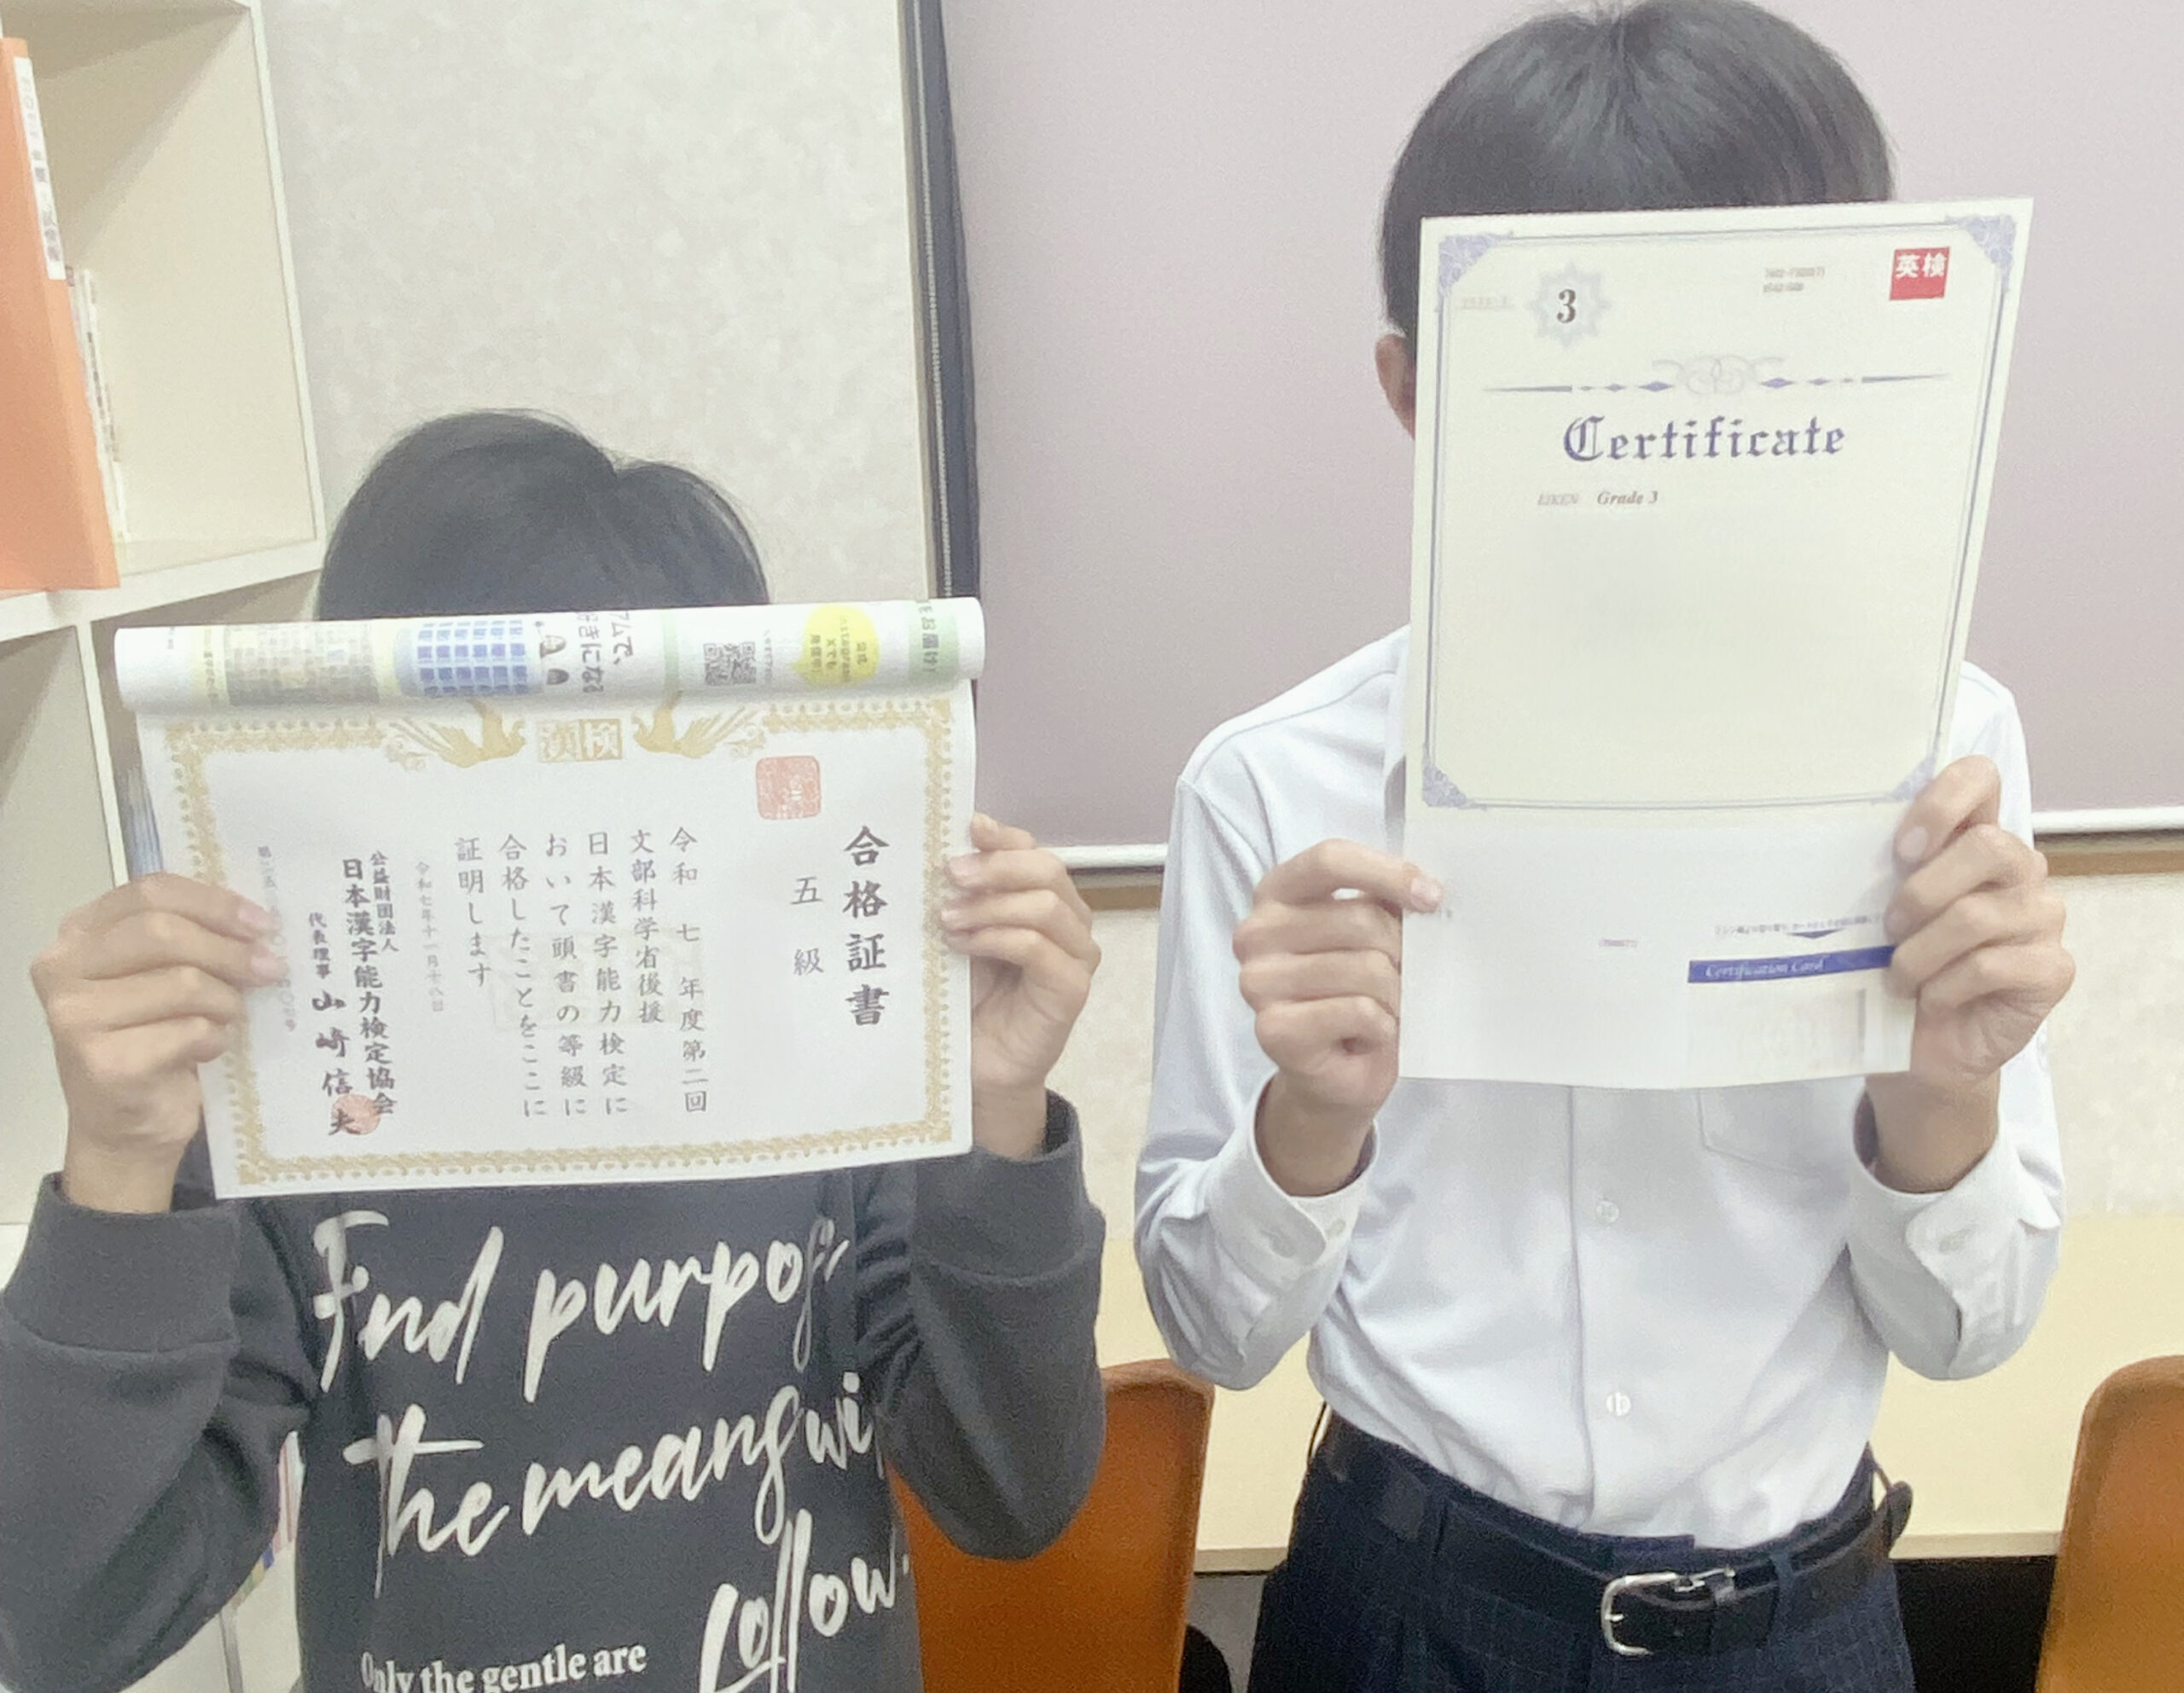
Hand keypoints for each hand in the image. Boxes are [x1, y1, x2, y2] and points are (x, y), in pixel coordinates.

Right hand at [30, 873, 285, 1212]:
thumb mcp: (162, 976)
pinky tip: (208, 1049)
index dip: (214, 902)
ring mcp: (75, 1017)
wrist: (126, 1126)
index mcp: (80, 933)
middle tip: (271, 968)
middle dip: (230, 950)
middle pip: (164, 932)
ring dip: (225, 1001)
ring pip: (183, 983)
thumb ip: (190, 939)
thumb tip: (259, 922)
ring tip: (228, 1017)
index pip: (150, 891)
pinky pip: (189, 1031)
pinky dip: (214, 1039)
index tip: (262, 922)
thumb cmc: (151, 1040)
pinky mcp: (103, 1063)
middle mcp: (63, 968)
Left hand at [941, 816, 1100, 1158]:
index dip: (1002, 837)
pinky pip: (1038, 947)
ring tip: (946, 918)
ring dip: (989, 906)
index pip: (1034, 852)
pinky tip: (963, 943)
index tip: (965, 827)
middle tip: (950, 873)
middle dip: (996, 866)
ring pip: (1044, 905)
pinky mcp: (1072, 989)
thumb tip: (948, 845)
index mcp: (1045, 900)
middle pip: (1047, 869)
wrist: (978, 1066)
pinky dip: (996, 938)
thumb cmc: (969, 999)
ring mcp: (1077, 955)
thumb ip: (965, 893)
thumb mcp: (962, 933)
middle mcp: (1070, 922)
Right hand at [1235, 841, 1441, 1195]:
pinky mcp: (1273, 1029)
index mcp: (1277, 893)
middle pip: (1358, 919)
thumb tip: (1429, 892)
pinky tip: (1371, 1034)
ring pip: (1365, 969)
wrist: (1339, 1072)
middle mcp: (1256, 933)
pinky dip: (1383, 1026)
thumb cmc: (1358, 992)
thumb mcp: (1373, 934)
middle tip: (1406, 976)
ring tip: (1386, 1009)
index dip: (1386, 873)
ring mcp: (1258, 982)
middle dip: (1402, 950)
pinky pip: (1358, 1010)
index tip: (1432, 897)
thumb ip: (1387, 904)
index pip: (1330, 860)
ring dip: (1396, 995)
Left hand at [1866, 756, 2073, 1190]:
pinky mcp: (2053, 970)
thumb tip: (1818, 847)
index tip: (1901, 848)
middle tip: (1888, 927)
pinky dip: (1946, 986)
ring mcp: (2042, 919)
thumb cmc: (1895, 969)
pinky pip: (1993, 966)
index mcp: (1975, 841)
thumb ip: (1879, 875)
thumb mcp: (1877, 915)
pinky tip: (1929, 1000)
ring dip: (1922, 952)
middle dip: (1923, 890)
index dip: (1942, 802)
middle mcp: (2020, 870)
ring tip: (1897, 976)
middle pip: (1987, 846)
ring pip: (1980, 914)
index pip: (1979, 779)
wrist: (1916, 1049)